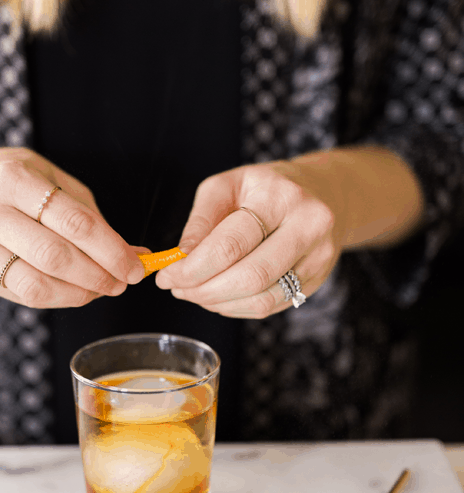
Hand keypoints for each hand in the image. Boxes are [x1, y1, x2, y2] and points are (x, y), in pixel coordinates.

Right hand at [0, 146, 144, 307]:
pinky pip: (24, 295)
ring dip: (79, 294)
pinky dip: (58, 298)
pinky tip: (76, 291)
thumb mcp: (53, 180)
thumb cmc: (19, 182)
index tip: (135, 266)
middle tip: (122, 283)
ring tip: (101, 290)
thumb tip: (135, 254)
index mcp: (14, 178)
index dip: (111, 250)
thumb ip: (91, 217)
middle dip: (98, 275)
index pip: (74, 222)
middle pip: (54, 256)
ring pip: (36, 284)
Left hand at [154, 160, 343, 318]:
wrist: (324, 192)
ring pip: (261, 298)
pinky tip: (219, 296)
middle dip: (204, 290)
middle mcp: (308, 227)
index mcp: (280, 197)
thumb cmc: (265, 188)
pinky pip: (270, 306)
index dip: (193, 267)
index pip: (231, 244)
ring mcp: (318, 258)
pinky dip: (236, 307)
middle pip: (250, 276)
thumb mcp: (228, 185)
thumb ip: (202, 220)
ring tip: (195, 293)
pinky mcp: (316, 281)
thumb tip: (182, 258)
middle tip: (177, 289)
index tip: (167, 275)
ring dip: (218, 303)